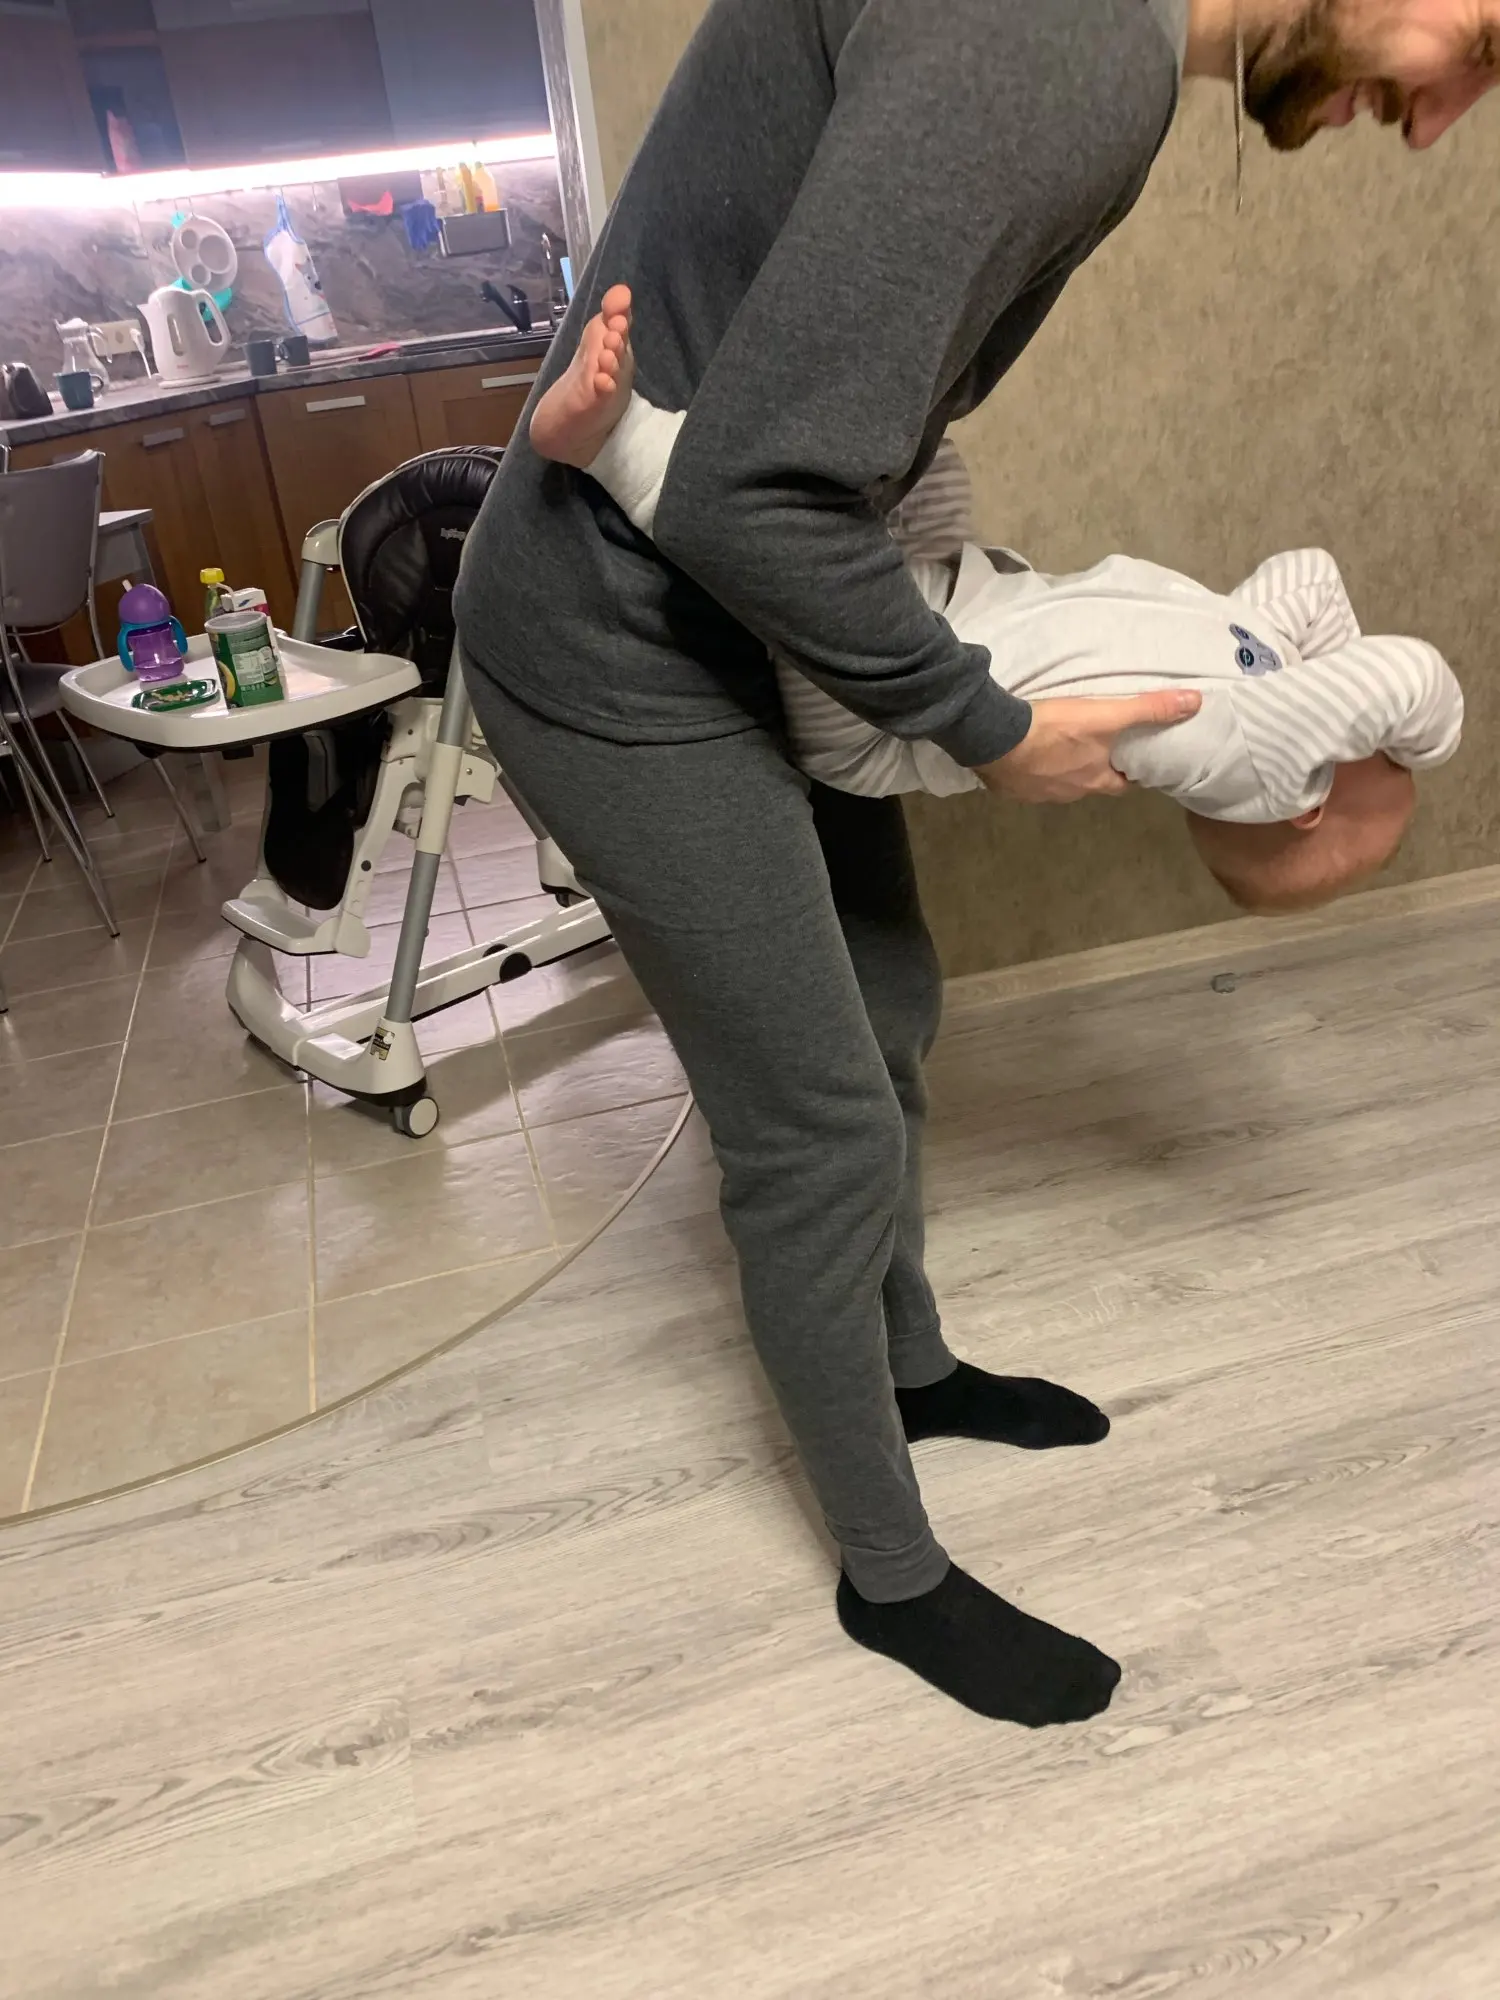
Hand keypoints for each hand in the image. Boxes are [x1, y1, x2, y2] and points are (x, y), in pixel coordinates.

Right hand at [976, 690, 1202, 803]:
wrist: (995, 738)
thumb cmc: (1055, 730)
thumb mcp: (1106, 716)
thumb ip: (1148, 710)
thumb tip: (1195, 703)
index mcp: (1094, 781)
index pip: (1123, 785)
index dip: (1131, 773)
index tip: (1134, 761)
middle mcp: (1069, 794)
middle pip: (1090, 785)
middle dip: (1095, 770)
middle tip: (1095, 749)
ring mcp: (1036, 794)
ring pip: (1058, 785)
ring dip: (1061, 771)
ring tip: (1059, 749)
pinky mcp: (1010, 788)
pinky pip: (1026, 783)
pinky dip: (1030, 771)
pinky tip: (1025, 755)